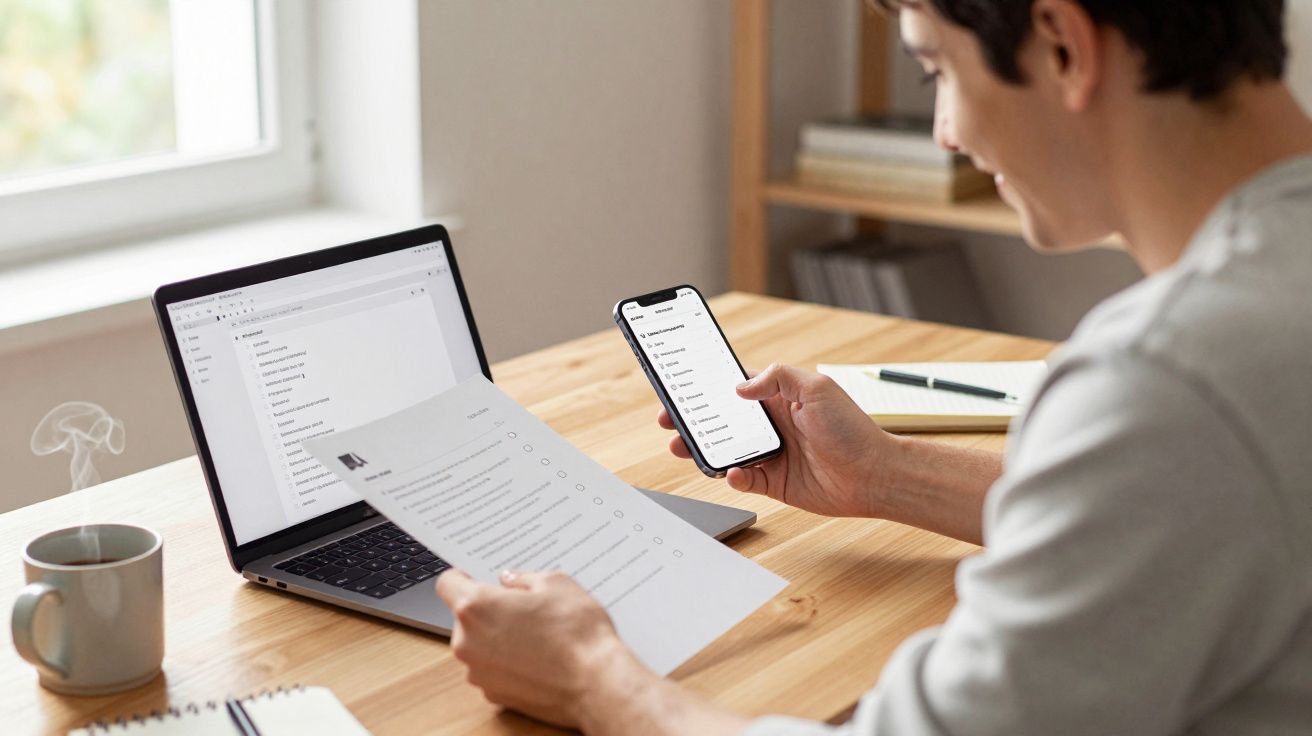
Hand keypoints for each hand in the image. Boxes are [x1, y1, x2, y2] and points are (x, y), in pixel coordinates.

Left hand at [434, 569, 651, 728]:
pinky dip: (507, 663)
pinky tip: (537, 659)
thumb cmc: (577, 633)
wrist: (596, 684)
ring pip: (478, 645)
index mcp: (476, 607)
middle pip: (464, 617)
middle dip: (488, 610)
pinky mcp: (493, 695)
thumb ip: (523, 578)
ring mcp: (478, 673)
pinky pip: (492, 670)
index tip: (476, 579)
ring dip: (497, 638)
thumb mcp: (556, 584)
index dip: (463, 577)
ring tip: (536, 636)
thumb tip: (510, 581)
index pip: (447, 583)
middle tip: (524, 608)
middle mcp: (467, 642)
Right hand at [659, 363, 899, 517]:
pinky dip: (733, 477)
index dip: (708, 388)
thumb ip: (777, 378)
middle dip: (693, 420)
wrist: (873, 475)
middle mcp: (772, 425)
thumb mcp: (816, 387)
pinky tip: (732, 473)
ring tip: (682, 448)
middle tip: (669, 420)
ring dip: (702, 450)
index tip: (682, 386)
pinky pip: (743, 480)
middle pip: (722, 421)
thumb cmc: (852, 429)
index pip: (735, 388)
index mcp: (779, 398)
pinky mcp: (774, 482)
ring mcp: (771, 454)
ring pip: (725, 451)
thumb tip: (741, 387)